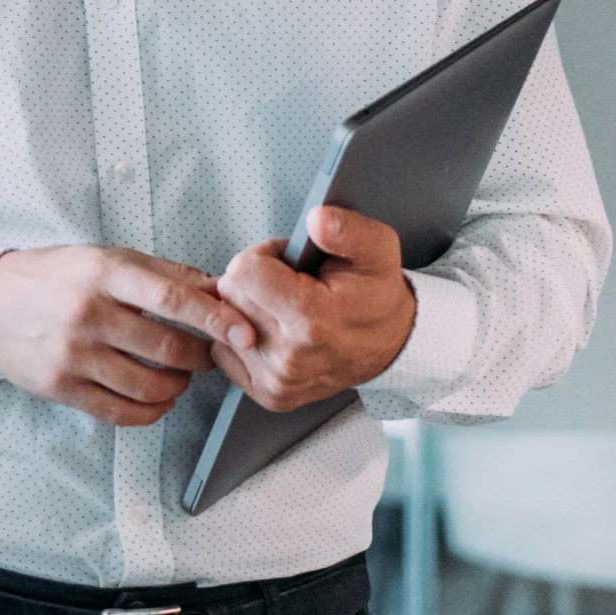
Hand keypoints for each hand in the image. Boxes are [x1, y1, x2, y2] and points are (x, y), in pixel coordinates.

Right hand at [0, 246, 256, 426]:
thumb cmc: (56, 276)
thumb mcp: (105, 258)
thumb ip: (163, 274)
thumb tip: (218, 290)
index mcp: (102, 274)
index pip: (171, 299)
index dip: (215, 318)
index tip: (245, 332)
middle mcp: (88, 314)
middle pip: (167, 349)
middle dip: (201, 358)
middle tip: (209, 355)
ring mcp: (73, 355)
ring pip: (149, 386)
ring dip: (178, 387)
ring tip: (179, 377)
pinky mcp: (62, 387)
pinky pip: (121, 412)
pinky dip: (151, 411)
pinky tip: (157, 398)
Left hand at [210, 207, 417, 411]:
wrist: (391, 344)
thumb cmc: (375, 294)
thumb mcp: (376, 249)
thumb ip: (347, 229)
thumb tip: (315, 219)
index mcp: (310, 319)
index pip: (242, 272)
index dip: (262, 257)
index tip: (287, 263)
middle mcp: (290, 357)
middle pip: (229, 296)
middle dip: (252, 281)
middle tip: (287, 285)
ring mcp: (278, 381)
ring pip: (224, 324)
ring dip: (247, 310)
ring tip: (284, 309)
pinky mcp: (270, 395)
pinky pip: (224, 352)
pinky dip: (241, 337)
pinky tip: (273, 331)